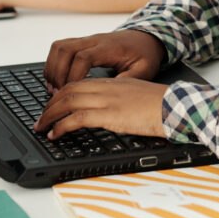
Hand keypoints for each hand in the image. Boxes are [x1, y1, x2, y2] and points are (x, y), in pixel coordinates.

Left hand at [34, 77, 168, 138]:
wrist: (177, 106)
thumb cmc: (165, 105)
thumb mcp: (140, 97)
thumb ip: (124, 100)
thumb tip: (114, 113)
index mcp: (115, 83)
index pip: (80, 83)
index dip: (62, 93)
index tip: (54, 104)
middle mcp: (108, 88)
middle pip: (69, 90)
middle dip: (50, 104)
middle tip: (41, 117)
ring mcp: (108, 100)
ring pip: (68, 101)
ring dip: (50, 115)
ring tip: (42, 127)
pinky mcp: (109, 115)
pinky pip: (77, 118)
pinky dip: (61, 126)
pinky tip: (55, 134)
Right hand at [43, 29, 165, 90]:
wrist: (147, 38)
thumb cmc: (145, 55)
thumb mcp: (144, 70)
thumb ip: (127, 80)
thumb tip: (109, 94)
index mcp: (110, 48)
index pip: (83, 57)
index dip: (74, 75)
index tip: (70, 92)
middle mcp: (95, 40)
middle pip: (65, 50)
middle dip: (57, 73)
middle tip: (57, 94)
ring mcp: (87, 40)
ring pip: (59, 47)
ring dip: (52, 68)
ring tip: (53, 88)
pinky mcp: (83, 42)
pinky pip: (60, 48)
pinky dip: (53, 63)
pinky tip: (56, 79)